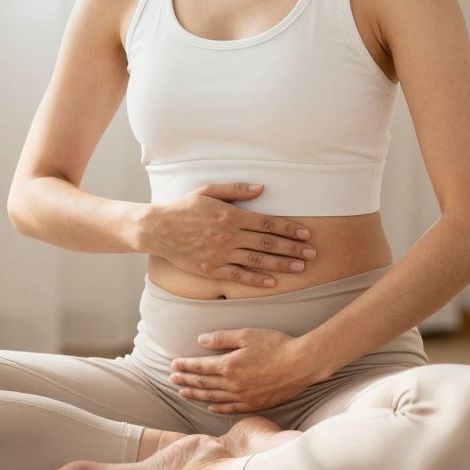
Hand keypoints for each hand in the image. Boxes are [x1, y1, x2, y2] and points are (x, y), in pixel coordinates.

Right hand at [139, 183, 317, 288]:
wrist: (157, 229)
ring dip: (281, 264)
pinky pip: (238, 276)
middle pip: (268, 243)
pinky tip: (272, 282)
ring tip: (300, 268)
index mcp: (231, 215)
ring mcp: (220, 254)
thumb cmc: (183, 207)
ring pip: (257, 260)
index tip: (306, 233)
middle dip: (293, 248)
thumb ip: (236, 189)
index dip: (289, 228)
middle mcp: (229, 236)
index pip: (268, 223)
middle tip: (312, 254)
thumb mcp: (208, 190)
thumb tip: (262, 188)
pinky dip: (256, 279)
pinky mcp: (211, 269)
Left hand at [168, 328, 321, 413]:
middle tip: (172, 379)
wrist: (302, 363)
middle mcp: (233, 384)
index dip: (185, 366)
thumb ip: (222, 338)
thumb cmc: (276, 345)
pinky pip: (231, 408)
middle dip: (186, 380)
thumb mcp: (247, 334)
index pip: (200, 367)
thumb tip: (200, 341)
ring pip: (213, 397)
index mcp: (228, 365)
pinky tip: (210, 406)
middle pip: (203, 383)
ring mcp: (244, 396)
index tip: (173, 365)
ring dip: (196, 395)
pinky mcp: (256, 404)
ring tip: (183, 393)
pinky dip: (218, 407)